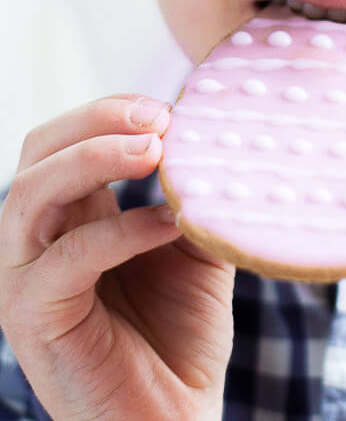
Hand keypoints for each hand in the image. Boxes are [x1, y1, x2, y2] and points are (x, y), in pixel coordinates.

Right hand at [0, 95, 234, 420]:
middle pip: (37, 151)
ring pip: (31, 192)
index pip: (65, 138)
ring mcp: (26, 279)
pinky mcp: (34, 319)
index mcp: (71, 217)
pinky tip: (168, 224)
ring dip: (94, 158)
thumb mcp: (194, 248)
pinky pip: (67, 260)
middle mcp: (38, 241)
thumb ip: (193, 194)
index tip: (172, 108)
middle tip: (158, 116)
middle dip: (96, 119)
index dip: (111, 112)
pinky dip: (119, 232)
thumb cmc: (181, 339)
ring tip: (155, 148)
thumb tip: (216, 135)